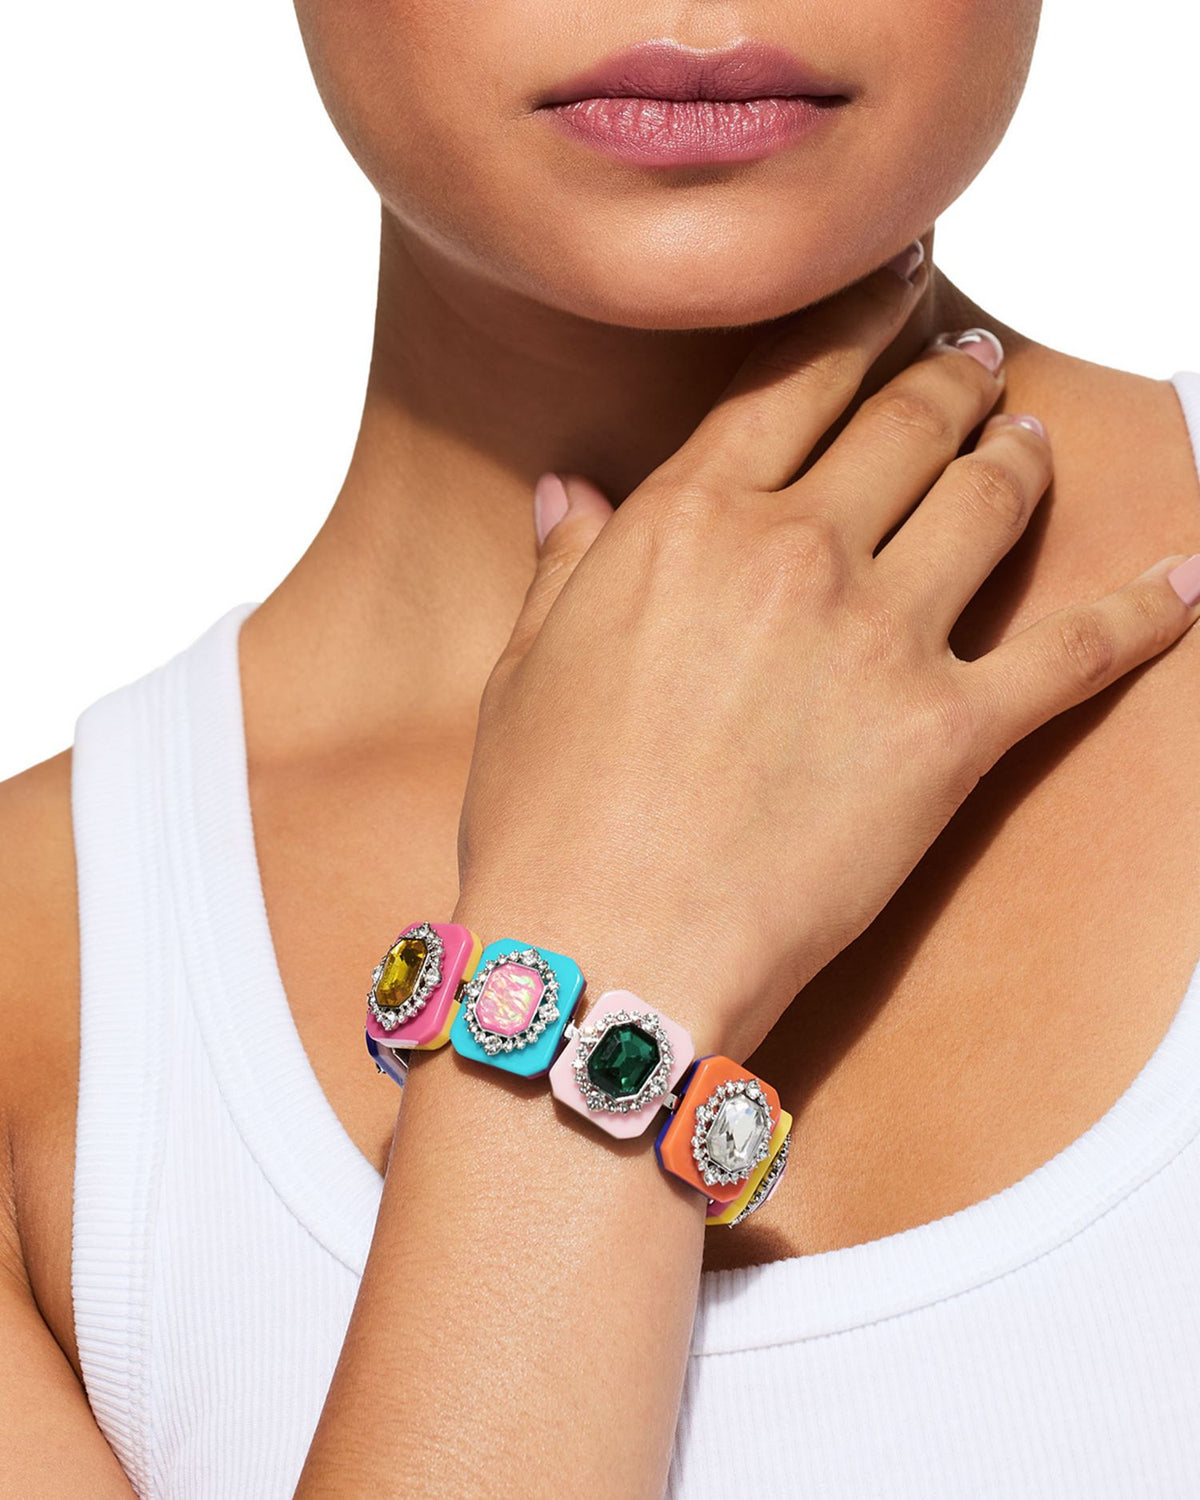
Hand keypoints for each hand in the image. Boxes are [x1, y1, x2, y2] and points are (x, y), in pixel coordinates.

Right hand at [453, 254, 1199, 1060]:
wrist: (604, 947)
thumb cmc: (545, 818)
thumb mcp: (525, 671)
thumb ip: (563, 565)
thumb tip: (567, 492)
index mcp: (686, 520)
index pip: (795, 383)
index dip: (856, 320)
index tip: (893, 284)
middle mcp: (795, 550)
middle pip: (908, 423)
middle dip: (952, 377)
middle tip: (976, 363)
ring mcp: (880, 635)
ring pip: (992, 501)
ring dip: (1024, 455)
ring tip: (1032, 440)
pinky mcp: (948, 733)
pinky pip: (1074, 651)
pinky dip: (1142, 611)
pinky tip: (1185, 580)